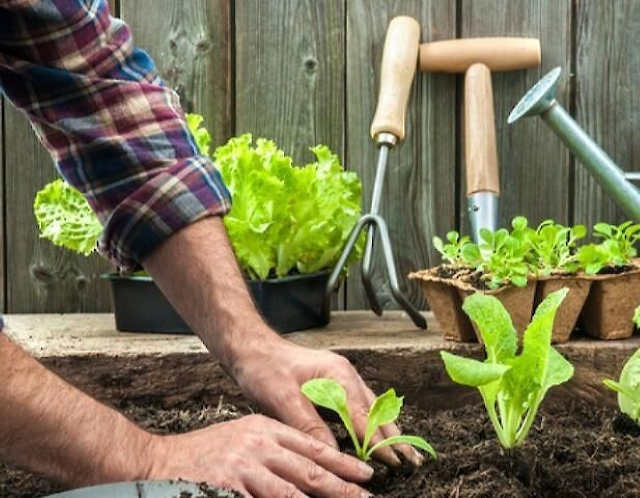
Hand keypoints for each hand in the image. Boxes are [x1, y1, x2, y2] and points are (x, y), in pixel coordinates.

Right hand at [146, 413, 373, 497]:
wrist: (159, 461)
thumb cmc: (205, 453)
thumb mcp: (243, 438)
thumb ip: (273, 450)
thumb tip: (307, 470)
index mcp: (265, 429)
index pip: (311, 447)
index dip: (342, 462)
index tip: (366, 473)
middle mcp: (258, 445)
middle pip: (309, 472)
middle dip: (343, 488)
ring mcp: (244, 468)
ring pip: (292, 494)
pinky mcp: (229, 487)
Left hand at [230, 334, 423, 466]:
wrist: (251, 348)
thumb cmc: (264, 368)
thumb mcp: (283, 399)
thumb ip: (309, 426)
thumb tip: (332, 454)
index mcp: (338, 375)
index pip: (364, 416)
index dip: (379, 442)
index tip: (395, 462)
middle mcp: (345, 375)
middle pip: (376, 411)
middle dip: (394, 437)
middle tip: (413, 461)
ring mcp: (341, 378)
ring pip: (372, 408)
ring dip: (386, 430)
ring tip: (404, 453)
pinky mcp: (334, 384)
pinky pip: (360, 406)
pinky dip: (372, 423)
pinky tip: (377, 435)